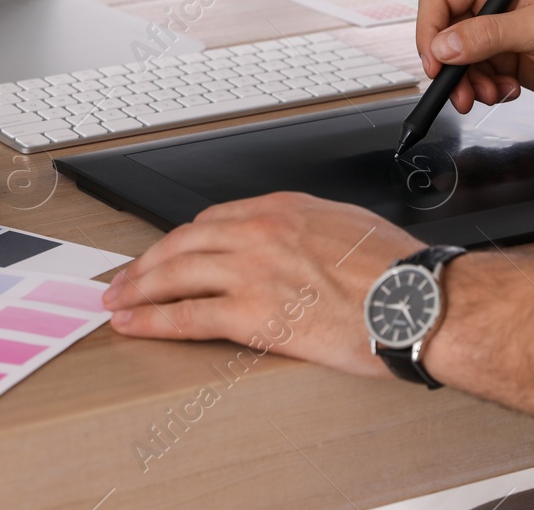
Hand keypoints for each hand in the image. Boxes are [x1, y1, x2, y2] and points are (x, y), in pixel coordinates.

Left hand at [101, 192, 423, 376]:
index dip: (182, 241)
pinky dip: (153, 320)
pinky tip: (135, 325)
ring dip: (138, 289)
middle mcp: (259, 232)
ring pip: (175, 274)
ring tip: (117, 303)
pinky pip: (187, 315)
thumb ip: (312, 230)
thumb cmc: (399, 269)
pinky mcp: (252, 313)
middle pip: (183, 243)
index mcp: (283, 209)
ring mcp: (251, 271)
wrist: (416, 300)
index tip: (169, 252)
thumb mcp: (350, 225)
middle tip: (124, 278)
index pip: (213, 221)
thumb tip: (301, 244)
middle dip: (146, 262)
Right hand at [416, 0, 533, 113]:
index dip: (431, 31)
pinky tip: (507, 91)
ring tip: (490, 95)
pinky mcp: (505, 55)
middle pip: (444, 31)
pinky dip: (484, 89)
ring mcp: (499, 30)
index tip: (436, 62)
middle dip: (450, 65)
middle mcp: (494, 1)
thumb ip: (489, 35)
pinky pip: (475, 74)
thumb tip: (446, 45)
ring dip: (468, 83)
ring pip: (457, 58)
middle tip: (459, 91)